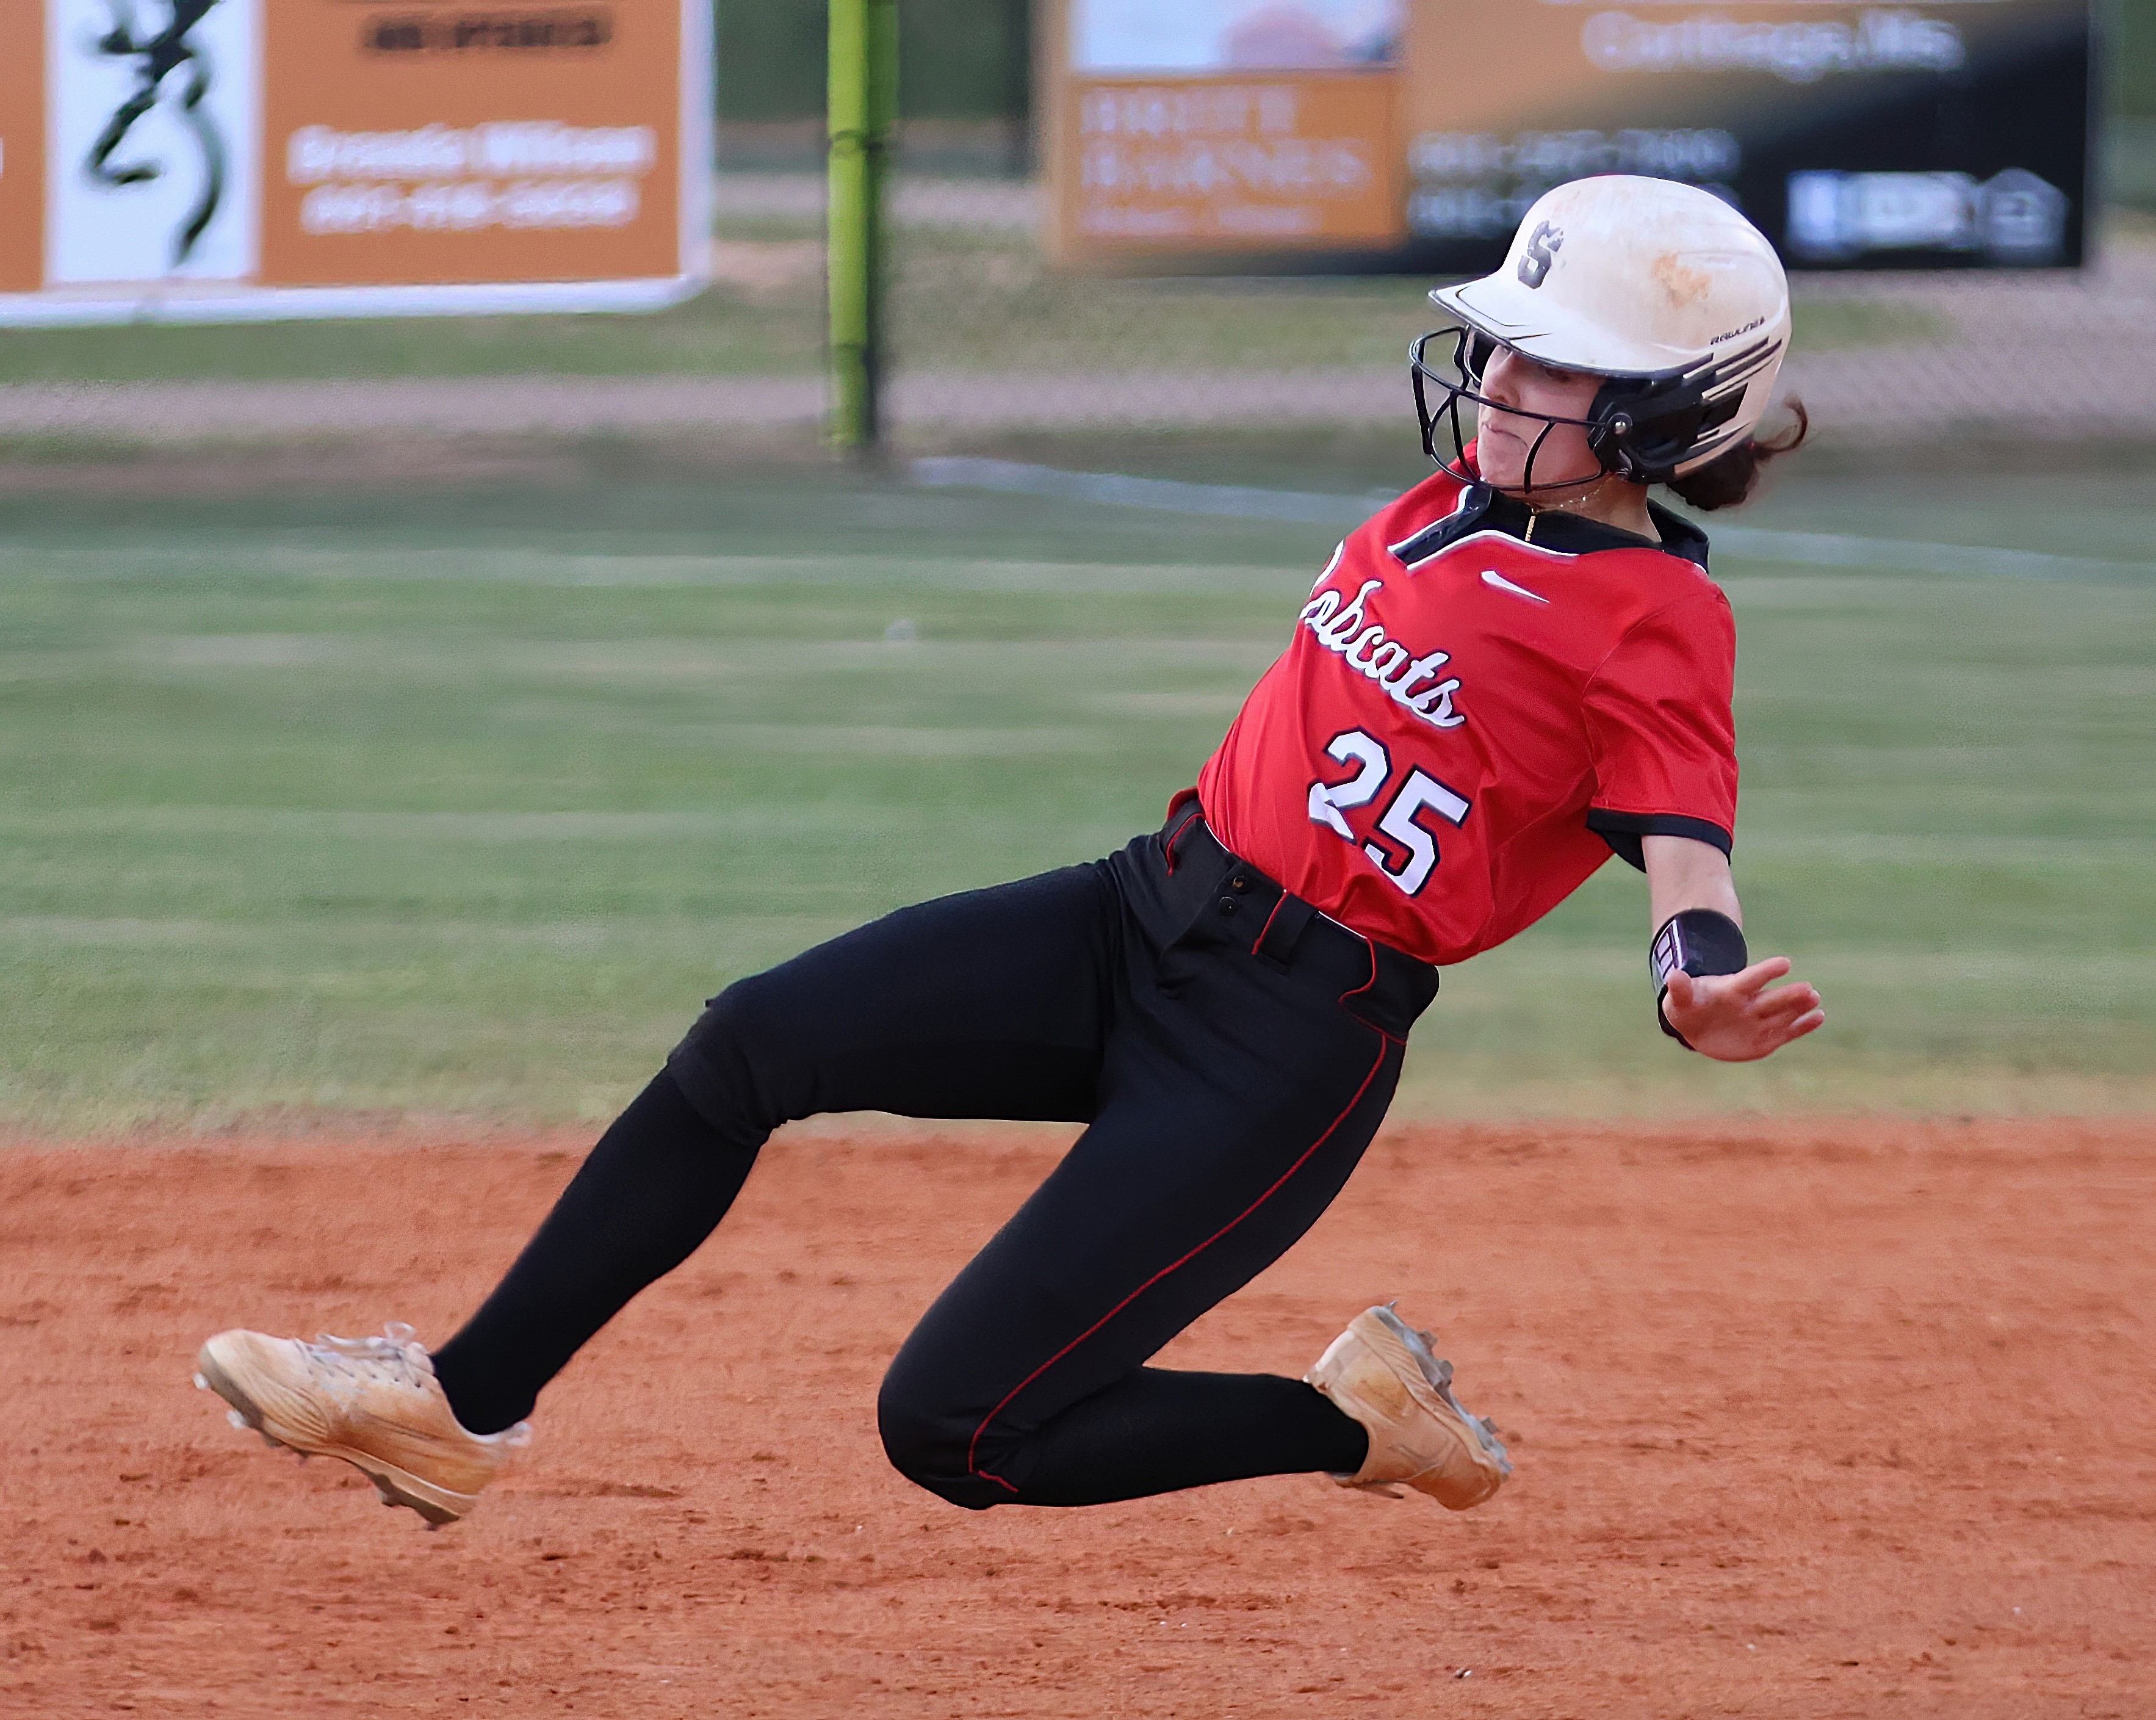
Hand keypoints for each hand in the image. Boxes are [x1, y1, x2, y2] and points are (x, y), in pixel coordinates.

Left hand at [1662, 959, 1823, 1061]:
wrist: (1699, 1026)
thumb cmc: (1691, 1007)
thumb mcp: (1681, 1000)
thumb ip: (1680, 989)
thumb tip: (1674, 975)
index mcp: (1731, 990)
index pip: (1751, 978)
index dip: (1767, 971)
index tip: (1785, 963)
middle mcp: (1750, 1003)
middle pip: (1771, 998)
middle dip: (1789, 995)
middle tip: (1808, 989)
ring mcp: (1759, 1020)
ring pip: (1782, 1013)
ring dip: (1799, 1008)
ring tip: (1815, 999)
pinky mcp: (1766, 1038)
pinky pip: (1786, 1031)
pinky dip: (1802, 1026)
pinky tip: (1819, 1017)